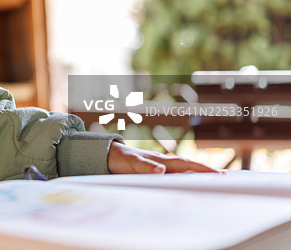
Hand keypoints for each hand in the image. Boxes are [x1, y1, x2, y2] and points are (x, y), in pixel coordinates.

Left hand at [107, 141, 223, 174]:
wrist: (108, 154)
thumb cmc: (120, 159)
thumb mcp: (131, 164)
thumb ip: (145, 167)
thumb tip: (161, 171)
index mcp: (161, 161)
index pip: (186, 165)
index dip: (202, 170)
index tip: (219, 174)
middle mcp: (164, 162)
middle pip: (189, 166)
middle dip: (206, 171)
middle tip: (226, 177)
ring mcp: (160, 165)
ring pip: (184, 169)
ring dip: (198, 173)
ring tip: (214, 178)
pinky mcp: (155, 169)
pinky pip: (175, 173)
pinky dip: (186, 176)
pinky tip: (190, 181)